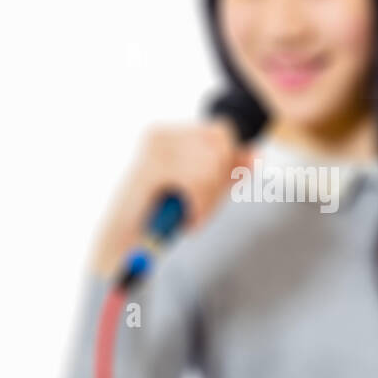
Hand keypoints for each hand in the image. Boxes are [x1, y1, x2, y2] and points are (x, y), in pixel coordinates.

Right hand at [90, 121, 252, 276]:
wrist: (122, 244)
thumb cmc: (158, 217)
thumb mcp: (201, 191)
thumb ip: (227, 172)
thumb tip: (255, 154)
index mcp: (170, 132)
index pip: (222, 132)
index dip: (229, 165)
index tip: (213, 193)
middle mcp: (160, 133)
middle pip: (221, 147)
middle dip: (219, 184)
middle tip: (202, 210)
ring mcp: (153, 148)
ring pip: (211, 166)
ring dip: (209, 201)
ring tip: (192, 217)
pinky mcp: (150, 168)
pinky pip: (197, 182)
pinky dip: (200, 208)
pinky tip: (187, 221)